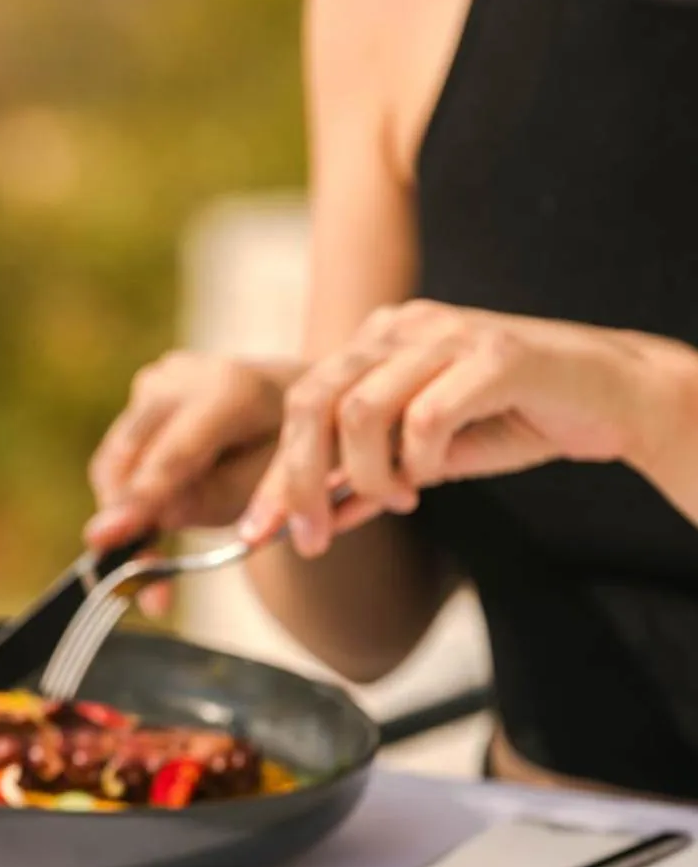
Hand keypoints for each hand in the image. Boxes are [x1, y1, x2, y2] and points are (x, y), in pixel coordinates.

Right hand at [85, 352, 294, 553]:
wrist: (298, 398)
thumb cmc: (292, 448)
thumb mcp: (275, 481)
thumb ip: (219, 499)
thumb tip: (157, 516)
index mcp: (231, 390)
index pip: (174, 455)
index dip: (140, 499)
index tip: (104, 537)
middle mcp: (183, 378)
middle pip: (131, 457)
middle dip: (125, 521)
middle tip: (141, 588)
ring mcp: (156, 382)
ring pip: (115, 461)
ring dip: (124, 516)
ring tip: (153, 573)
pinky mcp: (141, 396)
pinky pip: (119, 457)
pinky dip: (128, 499)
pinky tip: (151, 530)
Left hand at [241, 300, 683, 555]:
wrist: (609, 396)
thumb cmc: (514, 419)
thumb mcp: (426, 460)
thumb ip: (369, 481)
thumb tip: (312, 521)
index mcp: (376, 342)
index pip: (300, 404)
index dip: (274, 475)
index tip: (256, 534)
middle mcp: (402, 327)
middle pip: (312, 401)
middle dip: (299, 482)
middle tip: (311, 539)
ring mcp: (448, 333)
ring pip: (360, 409)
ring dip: (368, 475)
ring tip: (399, 500)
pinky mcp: (496, 354)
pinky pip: (427, 415)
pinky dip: (421, 460)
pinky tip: (436, 476)